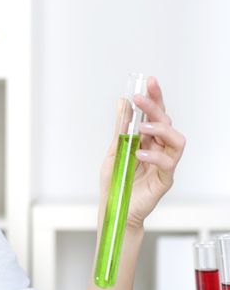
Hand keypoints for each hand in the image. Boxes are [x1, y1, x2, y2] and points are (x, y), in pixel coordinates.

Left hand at [99, 76, 185, 229]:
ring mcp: (163, 163)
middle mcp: (158, 148)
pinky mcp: (165, 179)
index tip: (149, 82)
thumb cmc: (115, 181)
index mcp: (146, 139)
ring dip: (160, 129)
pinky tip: (139, 155)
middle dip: (154, 107)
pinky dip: (154, 156)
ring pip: (176, 139)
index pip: (155, 114)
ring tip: (142, 128)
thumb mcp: (114, 149)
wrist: (114, 207)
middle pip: (166, 121)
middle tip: (140, 99)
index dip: (155, 97)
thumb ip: (120, 128)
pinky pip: (168, 163)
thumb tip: (122, 102)